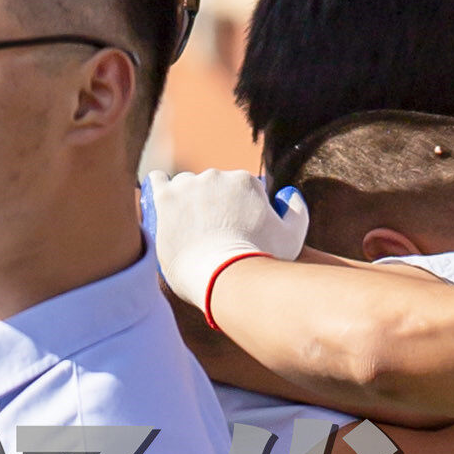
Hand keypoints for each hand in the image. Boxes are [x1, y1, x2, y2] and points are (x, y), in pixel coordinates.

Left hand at [153, 167, 308, 318]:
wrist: (226, 279)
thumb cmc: (260, 261)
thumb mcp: (292, 238)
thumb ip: (297, 211)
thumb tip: (288, 194)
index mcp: (243, 180)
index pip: (235, 188)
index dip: (233, 208)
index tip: (229, 228)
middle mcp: (215, 175)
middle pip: (209, 186)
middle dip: (209, 205)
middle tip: (207, 234)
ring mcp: (189, 185)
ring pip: (183, 185)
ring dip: (185, 200)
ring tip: (184, 227)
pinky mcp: (166, 198)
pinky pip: (156, 182)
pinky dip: (158, 190)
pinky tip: (160, 206)